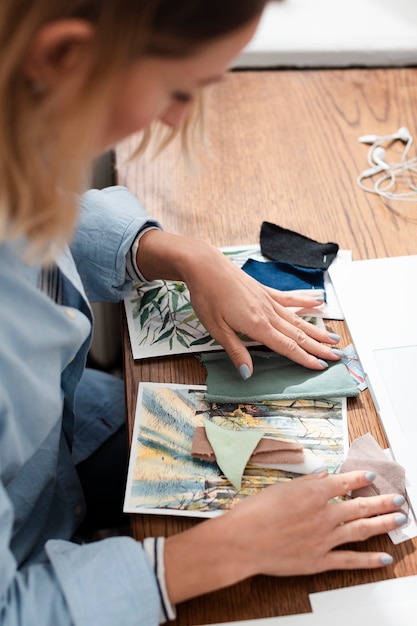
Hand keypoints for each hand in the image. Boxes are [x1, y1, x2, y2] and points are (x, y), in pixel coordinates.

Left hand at [136, 230, 340, 373]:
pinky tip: (317, 302)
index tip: (320, 367)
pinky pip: (289, 299)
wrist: (206, 266)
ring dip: (316, 330)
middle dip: (318, 347)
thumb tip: (248, 374)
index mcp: (257, 325)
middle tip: (337, 356)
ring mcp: (268, 300)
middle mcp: (268, 313)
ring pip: (298, 318)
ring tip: (333, 337)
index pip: (287, 346)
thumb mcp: (217, 329)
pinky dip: (305, 302)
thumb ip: (236, 351)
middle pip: (298, 334)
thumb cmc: (207, 297)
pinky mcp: (265, 290)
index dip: (304, 358)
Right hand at [164, 471, 405, 603]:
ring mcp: (325, 539)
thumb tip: (323, 475)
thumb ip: (306, 482)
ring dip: (383, 524)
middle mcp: (324, 514)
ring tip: (399, 520)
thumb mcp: (280, 488)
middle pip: (360, 507)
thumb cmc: (255, 512)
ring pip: (361, 530)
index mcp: (314, 493)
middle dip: (382, 502)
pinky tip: (383, 557)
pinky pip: (350, 560)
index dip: (360, 479)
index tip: (372, 477)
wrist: (242, 541)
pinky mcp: (320, 561)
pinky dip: (369, 560)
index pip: (345, 483)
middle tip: (398, 499)